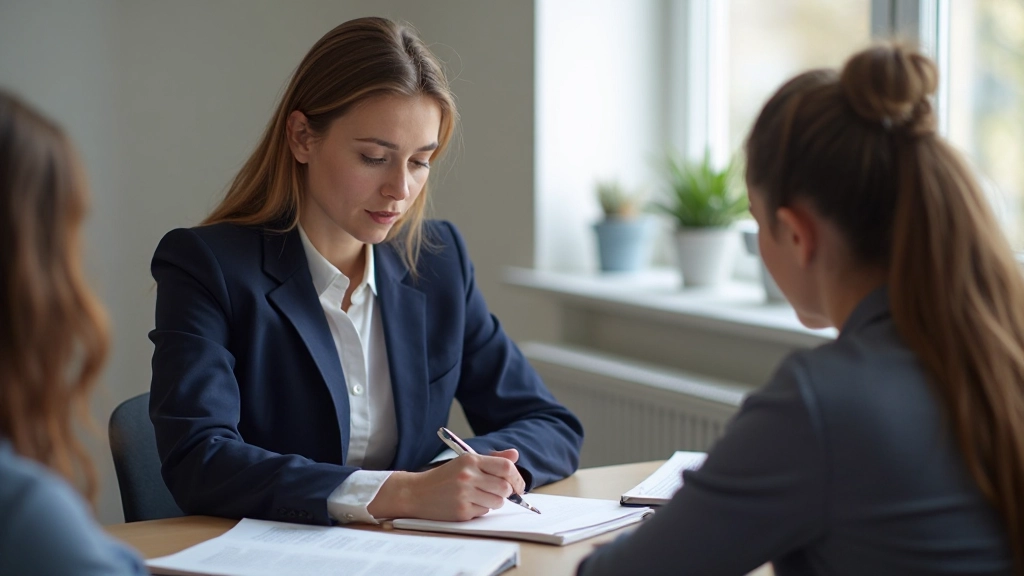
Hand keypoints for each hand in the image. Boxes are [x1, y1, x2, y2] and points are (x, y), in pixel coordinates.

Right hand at [369, 449, 524, 521]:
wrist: (416, 493)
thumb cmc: (443, 477)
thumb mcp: (465, 462)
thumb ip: (492, 460)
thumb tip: (515, 455)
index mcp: (470, 460)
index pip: (505, 467)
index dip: (517, 477)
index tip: (518, 485)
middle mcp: (468, 476)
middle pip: (505, 487)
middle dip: (507, 492)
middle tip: (500, 492)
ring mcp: (464, 494)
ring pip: (497, 501)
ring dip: (494, 501)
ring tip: (480, 496)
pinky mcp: (461, 511)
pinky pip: (484, 512)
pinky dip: (481, 509)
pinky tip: (469, 503)